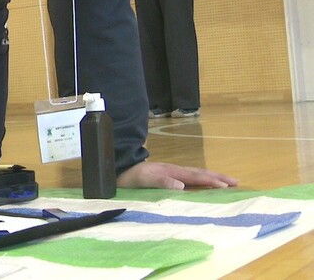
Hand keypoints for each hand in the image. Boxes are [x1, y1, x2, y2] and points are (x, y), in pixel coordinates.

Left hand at [117, 161, 238, 189]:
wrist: (118, 168)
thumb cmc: (130, 177)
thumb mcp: (143, 180)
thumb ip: (161, 181)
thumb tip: (182, 186)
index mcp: (171, 171)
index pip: (195, 177)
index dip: (211, 181)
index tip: (227, 186)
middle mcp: (174, 170)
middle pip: (200, 173)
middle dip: (218, 177)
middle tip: (236, 182)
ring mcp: (171, 171)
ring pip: (196, 174)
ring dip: (212, 177)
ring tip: (227, 182)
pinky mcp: (167, 174)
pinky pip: (189, 177)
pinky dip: (201, 179)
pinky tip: (205, 183)